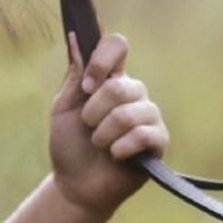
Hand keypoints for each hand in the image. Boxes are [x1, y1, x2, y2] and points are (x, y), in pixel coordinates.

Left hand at [48, 32, 168, 218]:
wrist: (76, 185)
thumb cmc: (70, 145)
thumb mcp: (64, 107)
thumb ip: (75, 75)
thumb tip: (74, 37)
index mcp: (110, 79)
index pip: (117, 46)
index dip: (102, 58)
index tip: (87, 84)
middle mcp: (133, 93)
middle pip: (120, 85)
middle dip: (94, 110)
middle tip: (87, 126)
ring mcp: (148, 116)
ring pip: (129, 112)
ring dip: (104, 133)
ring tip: (99, 145)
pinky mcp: (158, 141)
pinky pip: (144, 134)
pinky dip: (121, 147)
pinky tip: (115, 156)